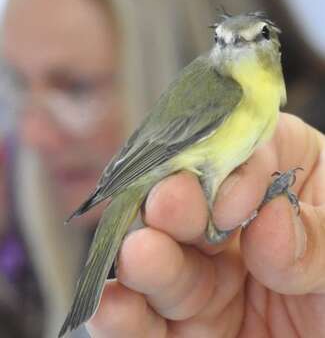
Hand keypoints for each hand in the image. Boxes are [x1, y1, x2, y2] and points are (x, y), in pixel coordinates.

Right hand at [86, 113, 324, 336]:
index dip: (234, 171)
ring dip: (146, 257)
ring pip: (161, 257)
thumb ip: (318, 236)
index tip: (233, 205)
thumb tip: (271, 221)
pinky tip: (114, 306)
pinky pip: (147, 319)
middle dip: (175, 204)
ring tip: (139, 256)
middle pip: (190, 202)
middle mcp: (232, 223)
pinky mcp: (185, 323)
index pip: (247, 153)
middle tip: (166, 206)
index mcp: (280, 181)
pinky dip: (126, 314)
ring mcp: (205, 273)